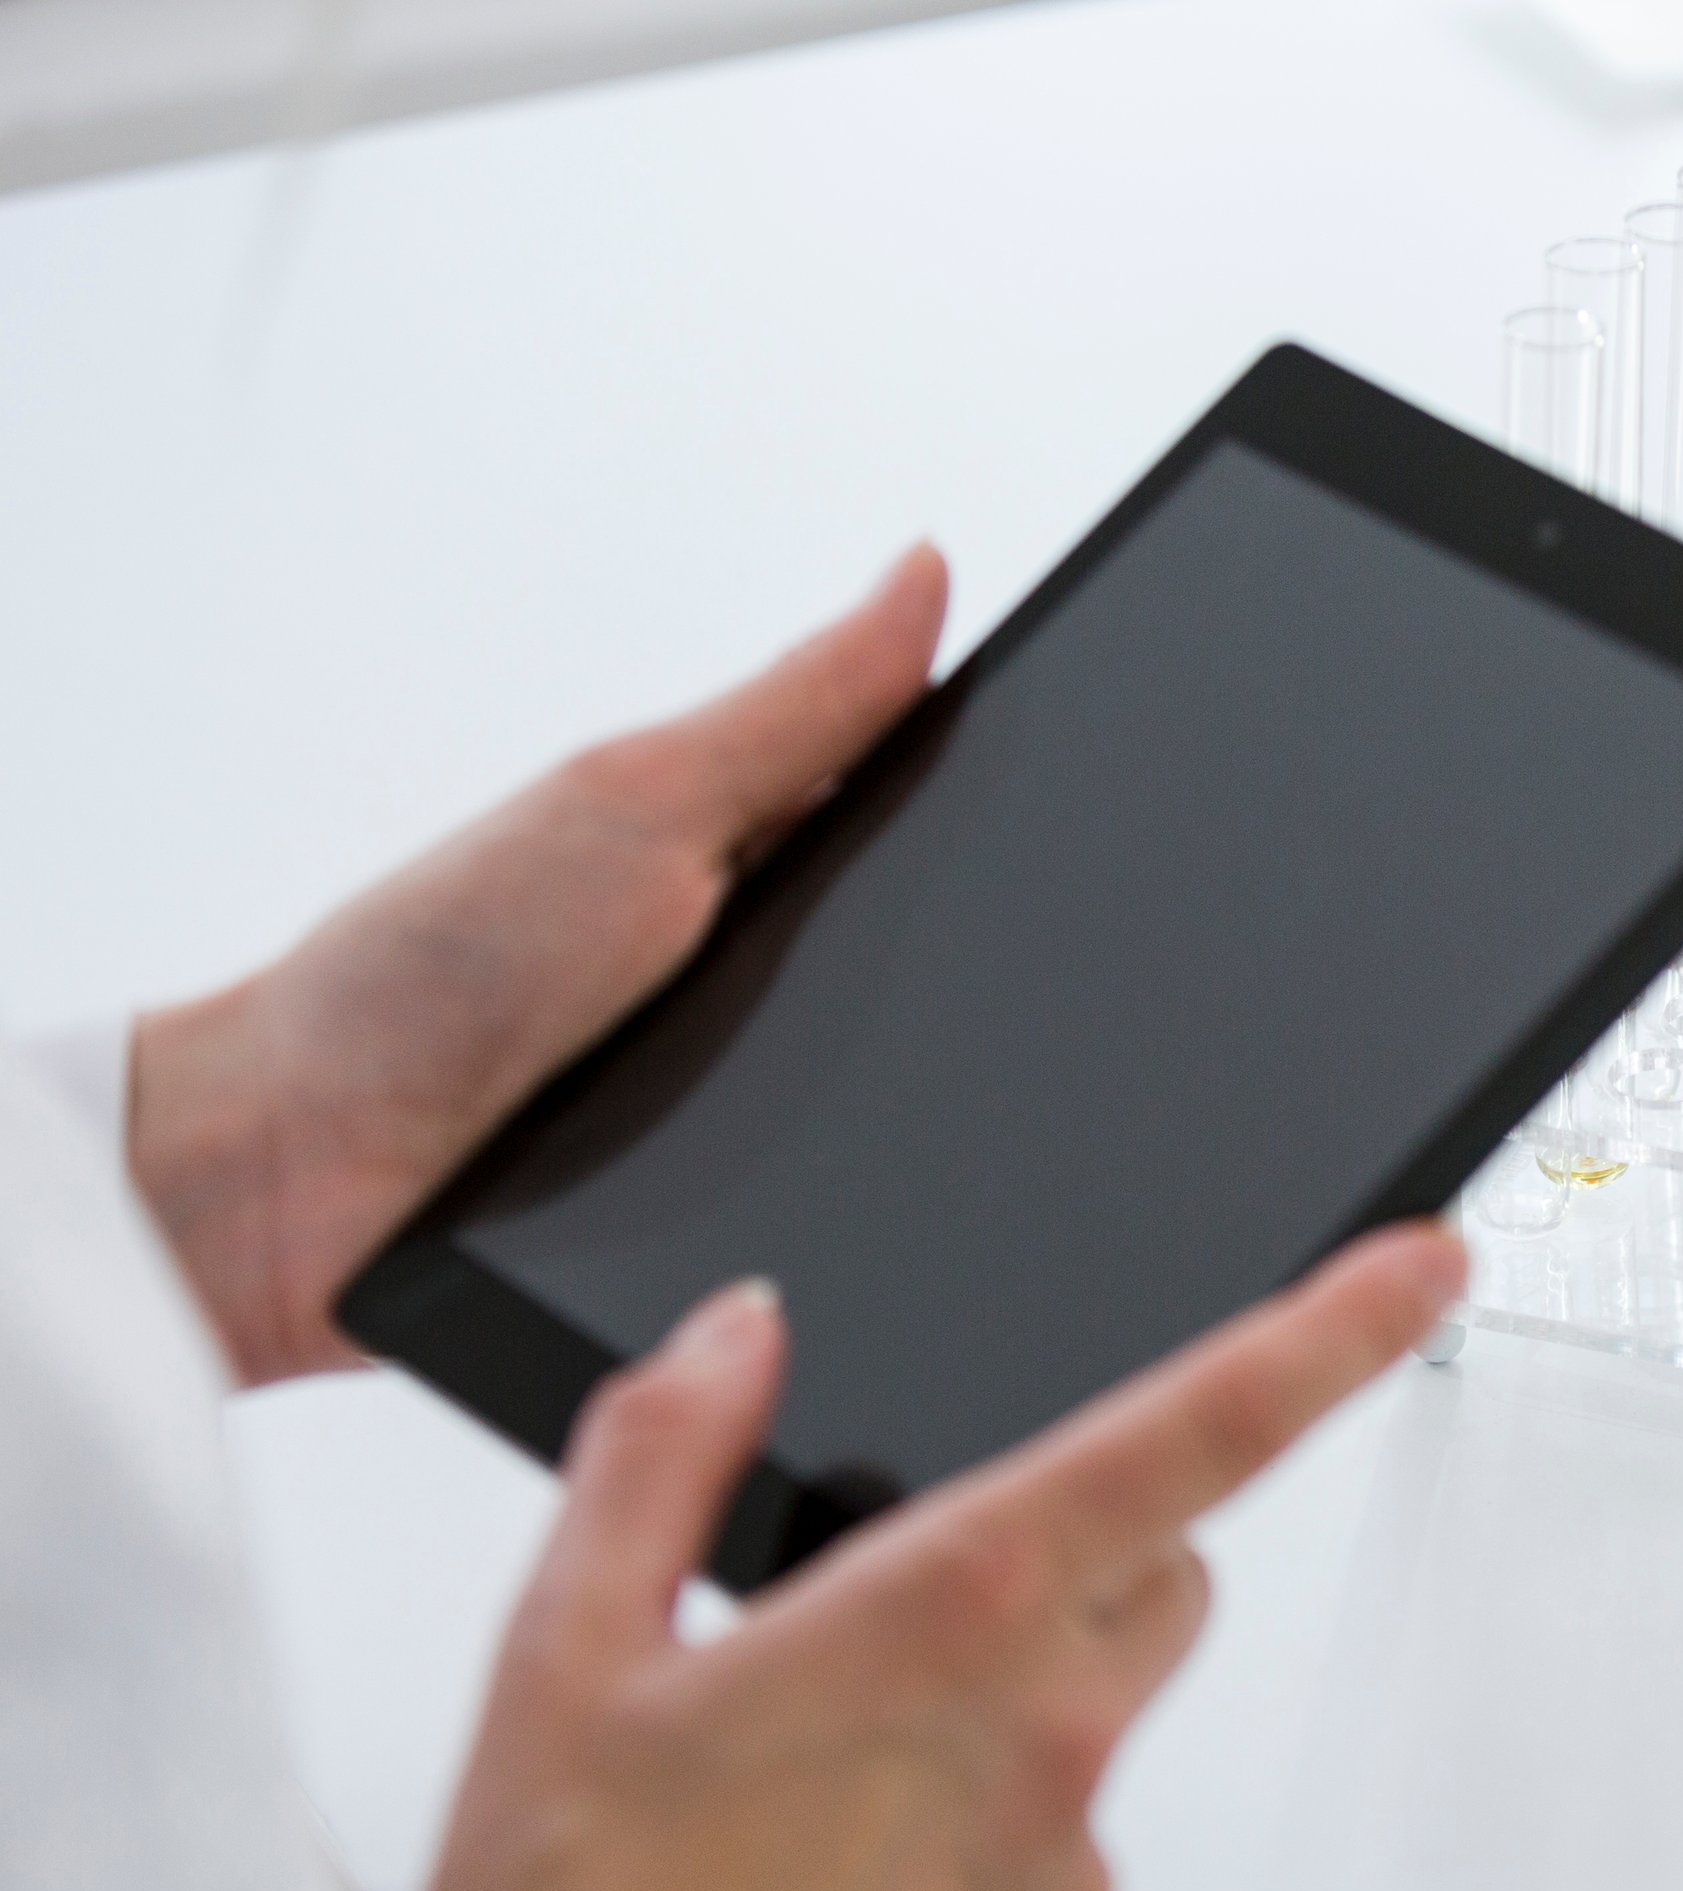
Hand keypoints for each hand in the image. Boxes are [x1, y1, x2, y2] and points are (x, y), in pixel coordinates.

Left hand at [126, 548, 950, 1385]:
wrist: (293, 1168)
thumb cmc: (430, 968)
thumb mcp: (641, 808)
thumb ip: (797, 711)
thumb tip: (926, 570)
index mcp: (752, 865)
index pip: (932, 825)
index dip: (1020, 812)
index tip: (1101, 797)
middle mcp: (765, 988)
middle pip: (944, 983)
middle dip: (991, 991)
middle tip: (1032, 992)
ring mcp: (755, 1117)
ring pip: (912, 1121)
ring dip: (923, 1126)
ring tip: (942, 1110)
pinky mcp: (733, 1240)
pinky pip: (836, 1233)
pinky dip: (845, 1228)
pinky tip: (863, 1220)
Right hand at [390, 1220, 1463, 1890]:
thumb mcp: (563, 1652)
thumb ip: (663, 1455)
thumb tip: (738, 1333)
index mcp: (947, 1613)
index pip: (1199, 1431)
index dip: (1334, 1333)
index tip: (1427, 1267)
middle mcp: (1048, 1733)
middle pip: (1163, 1576)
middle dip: (1085, 1557)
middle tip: (912, 1620)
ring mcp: (1075, 1876)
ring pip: (1092, 1740)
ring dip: (1001, 1737)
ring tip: (816, 1822)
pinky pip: (1058, 1886)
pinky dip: (976, 1880)